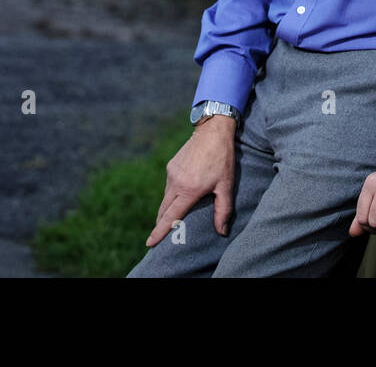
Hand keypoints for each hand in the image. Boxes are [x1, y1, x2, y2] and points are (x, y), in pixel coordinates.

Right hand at [145, 116, 235, 246]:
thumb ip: (223, 210)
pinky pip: (169, 186)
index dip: (159, 232)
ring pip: (166, 198)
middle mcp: (176, 183)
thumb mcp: (226, 185)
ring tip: (169, 219)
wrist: (212, 131)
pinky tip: (179, 197)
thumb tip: (222, 232)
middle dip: (160, 224)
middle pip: (164, 210)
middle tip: (157, 238)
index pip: (171, 217)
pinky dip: (171, 195)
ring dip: (167, 209)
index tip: (149, 244)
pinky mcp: (171, 166)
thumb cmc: (222, 159)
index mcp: (189, 190)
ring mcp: (171, 173)